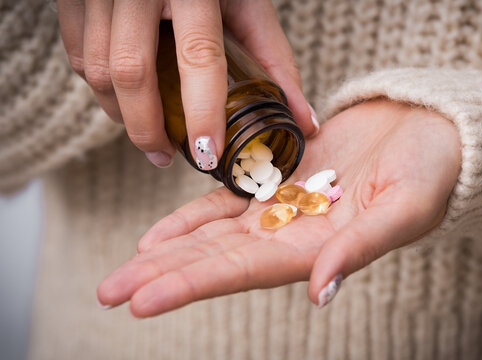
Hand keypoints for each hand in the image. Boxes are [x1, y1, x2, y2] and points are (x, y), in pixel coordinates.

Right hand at [57, 0, 316, 167]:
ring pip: (98, 71)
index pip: (197, 57)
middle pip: (131, 74)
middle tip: (166, 158)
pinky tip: (125, 99)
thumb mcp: (248, 6)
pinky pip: (79, 57)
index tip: (208, 157)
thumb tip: (305, 123)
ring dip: (122, 115)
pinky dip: (101, 88)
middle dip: (147, 130)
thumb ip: (274, 61)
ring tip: (149, 133)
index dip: (203, 114)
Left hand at [97, 100, 460, 316]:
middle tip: (109, 291)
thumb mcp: (404, 208)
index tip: (141, 301)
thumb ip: (359, 248)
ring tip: (123, 271)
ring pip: (212, 235)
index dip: (191, 285)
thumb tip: (321, 293)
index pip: (242, 272)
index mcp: (316, 248)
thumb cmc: (429, 170)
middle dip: (162, 276)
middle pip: (215, 260)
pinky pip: (225, 202)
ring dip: (167, 252)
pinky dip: (191, 218)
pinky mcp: (277, 179)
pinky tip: (157, 234)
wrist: (426, 131)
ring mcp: (280, 208)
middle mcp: (290, 235)